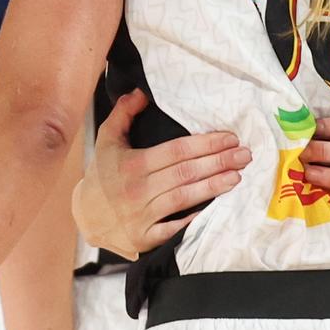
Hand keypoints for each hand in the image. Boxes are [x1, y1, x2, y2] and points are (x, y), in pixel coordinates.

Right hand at [70, 89, 249, 258]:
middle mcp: (138, 190)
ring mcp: (141, 216)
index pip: (176, 151)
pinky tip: (215, 208)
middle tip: (244, 155)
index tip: (230, 138)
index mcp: (132, 164)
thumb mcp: (107, 140)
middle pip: (185, 173)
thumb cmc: (101, 175)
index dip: (205, 144)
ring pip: (184, 198)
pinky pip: (174, 228)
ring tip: (237, 176)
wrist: (85, 217)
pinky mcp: (145, 237)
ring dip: (213, 187)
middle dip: (218, 162)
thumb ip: (124, 114)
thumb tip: (141, 93)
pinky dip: (193, 218)